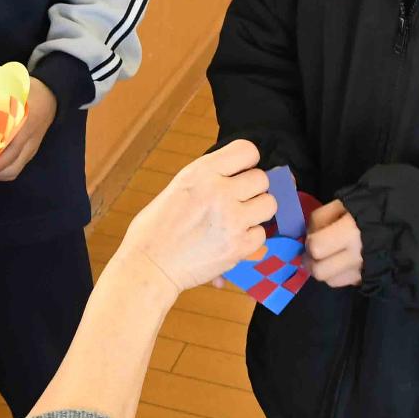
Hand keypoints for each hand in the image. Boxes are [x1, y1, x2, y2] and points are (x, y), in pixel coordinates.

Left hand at [0, 78, 56, 181]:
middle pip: (12, 168)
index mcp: (26, 126)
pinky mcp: (30, 151)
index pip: (12, 151)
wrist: (52, 96)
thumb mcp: (16, 90)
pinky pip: (15, 167)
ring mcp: (31, 149)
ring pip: (13, 171)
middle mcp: (30, 142)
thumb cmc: (31, 92)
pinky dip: (0, 170)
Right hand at [116, 139, 274, 291]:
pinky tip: (232, 240)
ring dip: (256, 212)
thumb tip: (240, 175)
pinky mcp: (239, 246)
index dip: (248, 162)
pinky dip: (250, 239)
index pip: (247, 151)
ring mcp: (232, 219)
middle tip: (238, 201)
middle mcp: (219, 191)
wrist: (149, 266)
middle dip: (252, 190)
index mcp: (201, 172)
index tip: (241, 172)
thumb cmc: (156, 228)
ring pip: (269, 205)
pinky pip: (262, 234)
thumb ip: (209, 178)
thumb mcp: (179, 187)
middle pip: (261, 179)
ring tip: (238, 220)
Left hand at [305, 200, 363, 288]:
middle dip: (312, 261)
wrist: (400, 223)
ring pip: (330, 280)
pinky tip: (341, 262)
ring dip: (324, 269)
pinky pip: (343, 282)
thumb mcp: (342, 204)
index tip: (314, 235)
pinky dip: (337, 274)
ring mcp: (363, 272)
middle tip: (314, 251)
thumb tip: (308, 236)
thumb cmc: (369, 209)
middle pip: (320, 271)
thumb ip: (320, 219)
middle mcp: (356, 257)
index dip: (310, 241)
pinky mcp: (367, 279)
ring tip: (328, 256)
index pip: (316, 247)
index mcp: (350, 233)